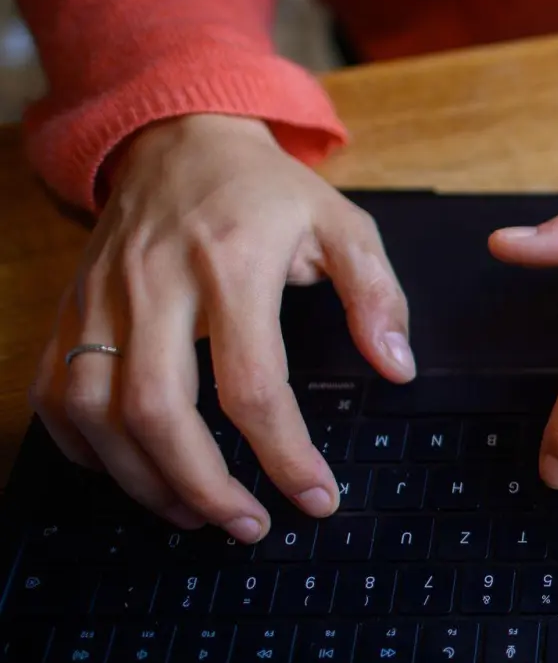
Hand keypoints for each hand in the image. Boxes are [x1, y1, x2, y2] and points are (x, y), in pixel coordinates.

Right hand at [29, 114, 414, 540]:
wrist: (177, 136)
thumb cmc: (264, 192)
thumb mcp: (342, 225)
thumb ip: (377, 294)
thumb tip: (398, 367)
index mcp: (233, 262)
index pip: (252, 381)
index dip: (284, 453)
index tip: (316, 498)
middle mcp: (156, 283)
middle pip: (157, 410)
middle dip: (203, 486)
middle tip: (250, 526)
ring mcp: (101, 298)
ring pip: (95, 412)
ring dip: (144, 480)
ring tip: (198, 513)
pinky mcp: (69, 309)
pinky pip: (55, 395)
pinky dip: (86, 449)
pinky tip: (133, 473)